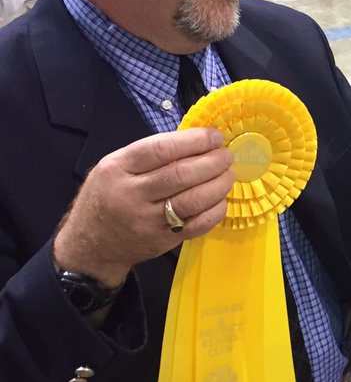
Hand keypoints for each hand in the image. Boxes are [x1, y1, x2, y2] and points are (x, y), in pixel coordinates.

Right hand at [52, 129, 234, 287]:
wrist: (91, 244)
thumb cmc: (106, 197)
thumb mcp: (114, 167)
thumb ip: (148, 155)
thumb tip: (195, 141)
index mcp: (117, 168)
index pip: (160, 149)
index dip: (193, 141)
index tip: (214, 137)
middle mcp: (131, 194)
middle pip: (180, 175)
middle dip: (211, 162)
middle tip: (227, 156)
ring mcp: (147, 221)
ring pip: (192, 200)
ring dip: (218, 185)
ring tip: (229, 174)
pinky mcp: (162, 241)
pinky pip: (196, 225)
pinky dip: (215, 211)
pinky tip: (221, 200)